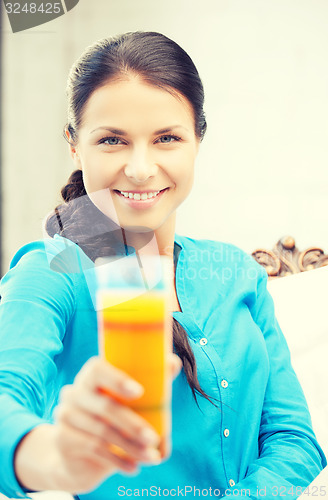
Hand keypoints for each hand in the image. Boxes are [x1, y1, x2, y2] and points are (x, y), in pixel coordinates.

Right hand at [51, 354, 181, 492]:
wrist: (77, 453)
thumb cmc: (112, 416)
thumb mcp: (128, 400)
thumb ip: (151, 381)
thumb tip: (173, 362)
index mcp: (91, 375)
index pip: (98, 369)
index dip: (117, 379)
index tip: (139, 392)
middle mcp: (74, 392)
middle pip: (104, 407)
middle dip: (133, 425)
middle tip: (154, 439)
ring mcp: (65, 415)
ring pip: (102, 432)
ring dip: (130, 447)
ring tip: (151, 457)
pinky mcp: (63, 439)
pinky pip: (93, 449)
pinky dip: (117, 460)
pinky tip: (133, 467)